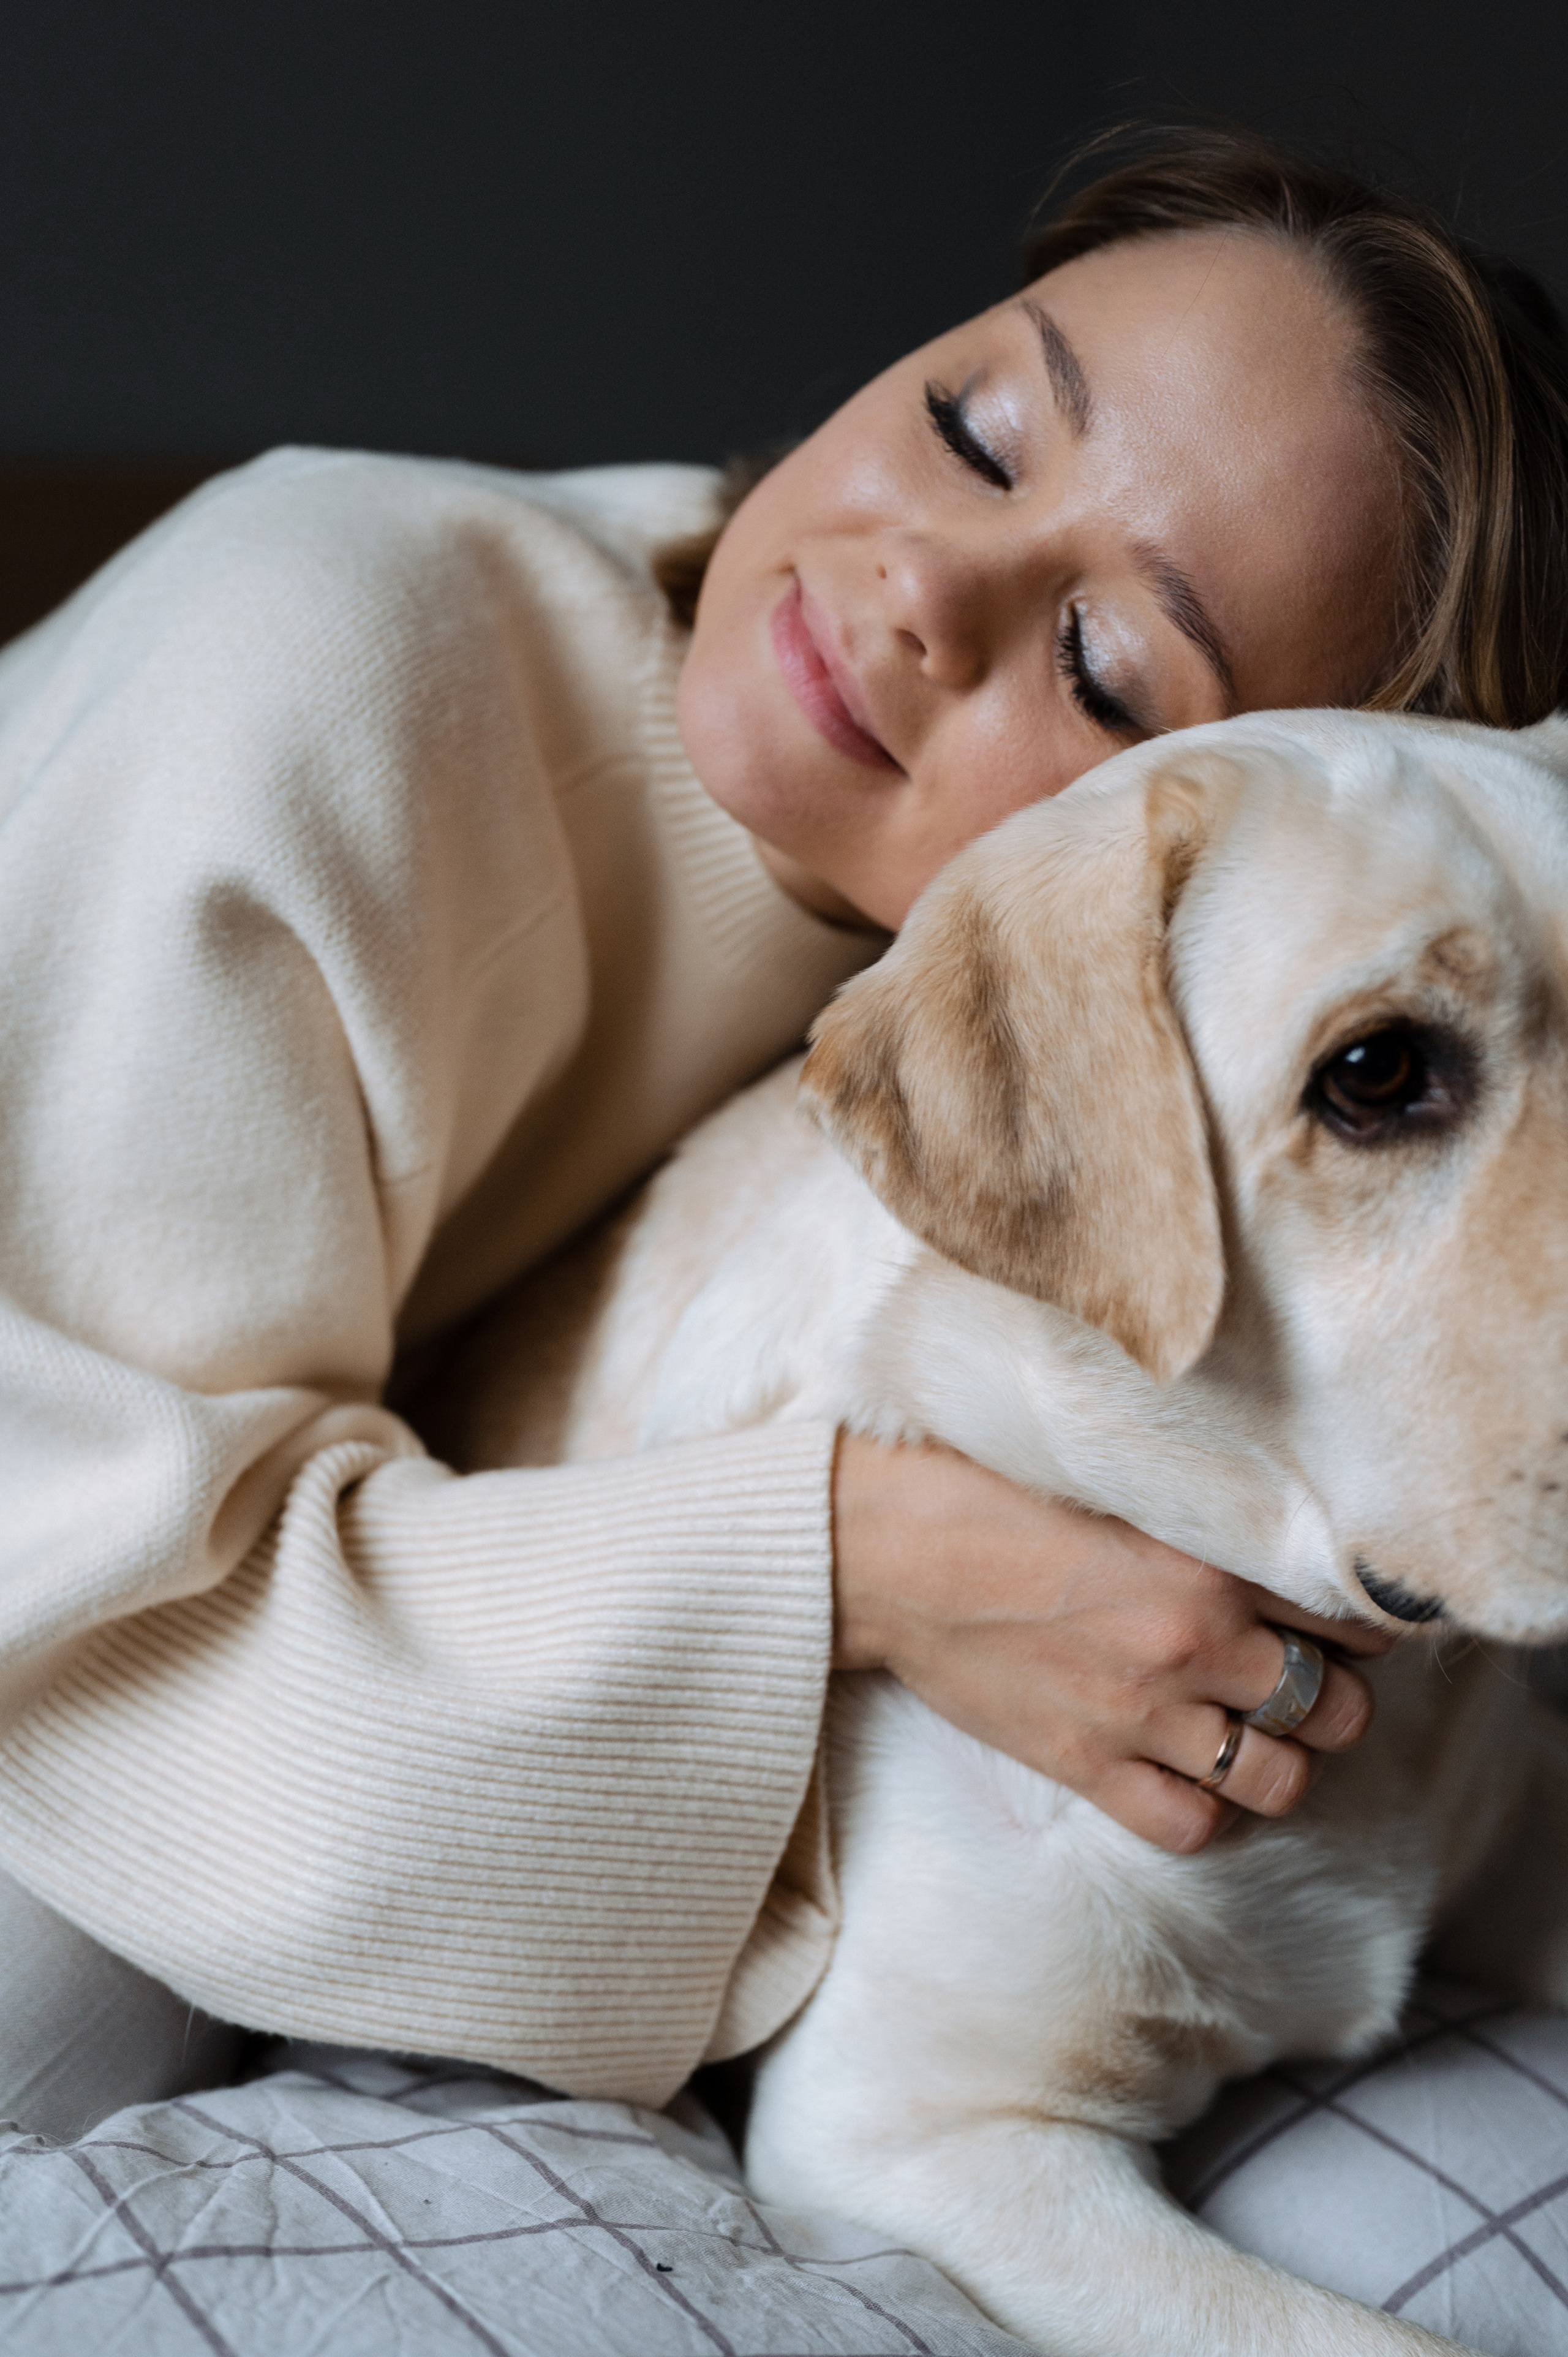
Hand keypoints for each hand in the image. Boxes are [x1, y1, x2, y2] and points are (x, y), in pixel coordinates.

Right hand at [831, 1431, 1395, 1853]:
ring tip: (1253, 1733)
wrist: (884, 1549)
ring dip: (1281, 1761)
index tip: (1336, 1619)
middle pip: (1333, 1708)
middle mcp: (1191, 1643)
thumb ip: (1198, 1507)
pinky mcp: (1085, 1766)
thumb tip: (1263, 1526)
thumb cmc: (985, 1488)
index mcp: (1206, 1560)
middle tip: (1299, 1677)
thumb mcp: (1113, 1475)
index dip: (1357, 1621)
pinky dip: (1204, 1811)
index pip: (1345, 1614)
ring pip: (1279, 1781)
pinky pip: (1190, 1827)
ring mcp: (1141, 1714)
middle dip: (1332, 1697)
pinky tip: (1186, 1771)